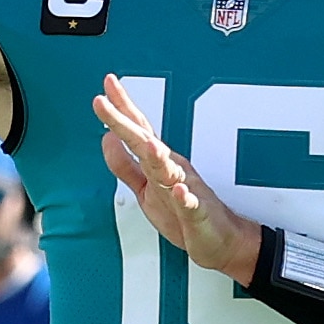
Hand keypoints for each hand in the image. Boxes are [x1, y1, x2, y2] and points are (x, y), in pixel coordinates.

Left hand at [94, 73, 261, 283]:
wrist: (221, 239)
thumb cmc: (182, 211)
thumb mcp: (144, 189)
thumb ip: (124, 165)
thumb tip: (105, 137)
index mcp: (158, 162)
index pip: (137, 129)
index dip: (121, 108)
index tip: (107, 83)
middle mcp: (172, 168)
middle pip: (144, 141)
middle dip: (123, 122)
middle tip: (102, 100)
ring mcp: (186, 189)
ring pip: (168, 170)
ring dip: (156, 156)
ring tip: (146, 144)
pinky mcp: (198, 213)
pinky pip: (190, 205)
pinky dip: (184, 198)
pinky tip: (178, 191)